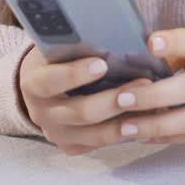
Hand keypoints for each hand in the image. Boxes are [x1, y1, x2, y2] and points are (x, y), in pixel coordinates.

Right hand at [18, 47, 152, 155]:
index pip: (52, 81)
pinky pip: (99, 145)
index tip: (103, 64)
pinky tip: (143, 122)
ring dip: (125, 121)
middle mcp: (41, 113)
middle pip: (80, 112)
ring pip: (94, 134)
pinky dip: (123, 135)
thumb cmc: (56, 59)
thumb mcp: (56, 48)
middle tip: (143, 85)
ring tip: (151, 107)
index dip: (76, 74)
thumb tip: (113, 38)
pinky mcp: (69, 146)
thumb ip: (75, 45)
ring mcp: (55, 133)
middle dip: (113, 99)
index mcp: (33, 84)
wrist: (39, 87)